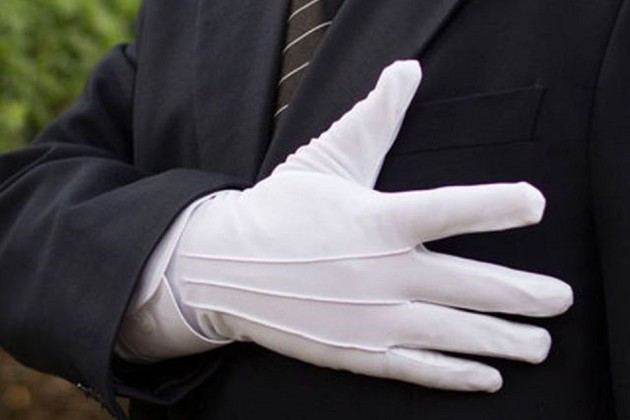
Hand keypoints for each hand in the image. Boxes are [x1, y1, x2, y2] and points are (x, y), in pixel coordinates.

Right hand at [170, 61, 572, 391]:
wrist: (222, 266)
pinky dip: (455, 376)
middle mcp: (379, 272)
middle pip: (467, 286)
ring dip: (502, 342)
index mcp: (375, 219)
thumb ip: (374, 117)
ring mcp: (369, 318)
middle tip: (560, 298)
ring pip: (451, 334)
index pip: (444, 209)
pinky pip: (416, 368)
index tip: (533, 203)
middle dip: (521, 295)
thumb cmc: (278, 209)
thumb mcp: (327, 158)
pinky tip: (488, 379)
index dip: (492, 205)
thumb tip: (406, 70)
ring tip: (539, 344)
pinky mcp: (354, 351)